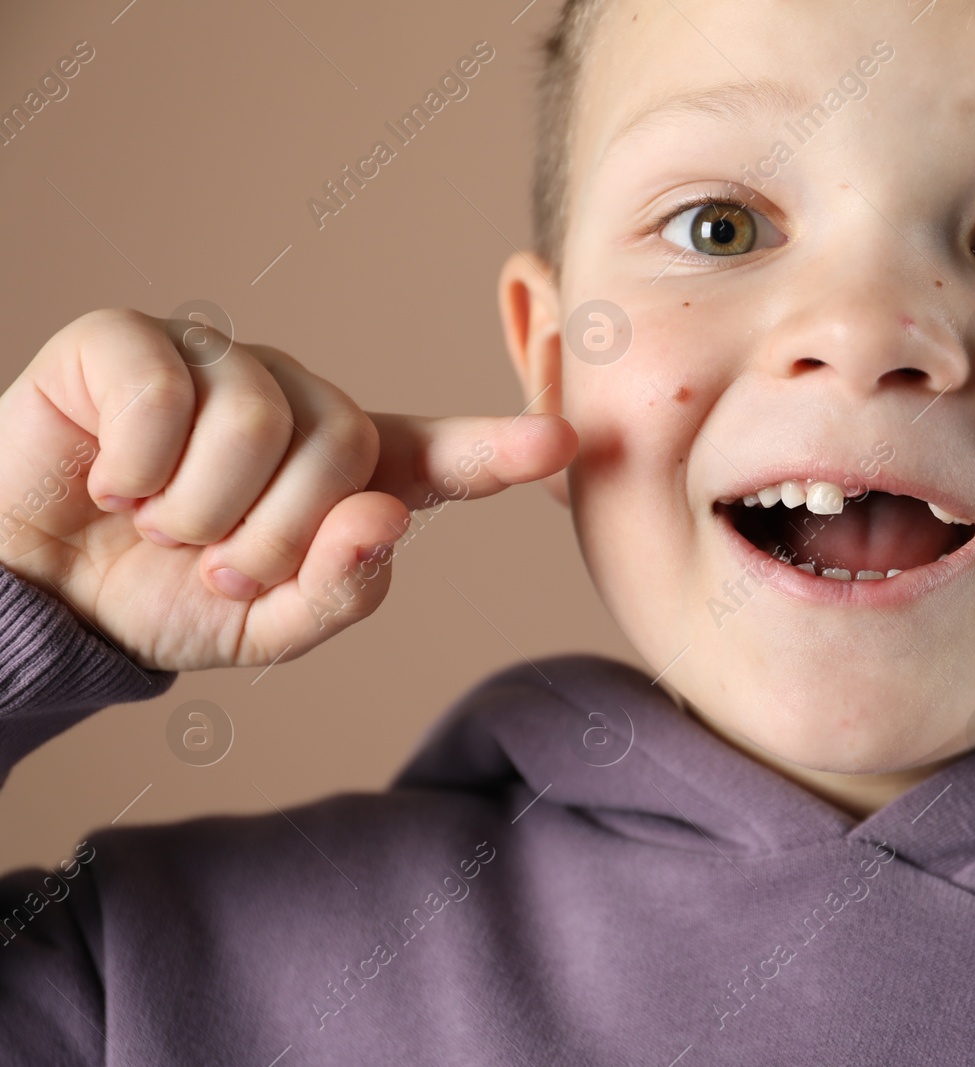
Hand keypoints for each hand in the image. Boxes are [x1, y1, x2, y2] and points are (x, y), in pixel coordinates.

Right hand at [0, 308, 575, 671]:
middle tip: (216, 565)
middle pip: (343, 445)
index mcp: (343, 470)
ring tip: (159, 523)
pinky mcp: (132, 340)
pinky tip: (112, 483)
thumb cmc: (162, 596)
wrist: (38, 590)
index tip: (563, 440)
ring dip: (200, 510)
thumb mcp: (265, 626)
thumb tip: (385, 519)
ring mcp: (217, 362)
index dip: (496, 447)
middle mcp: (293, 403)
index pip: (435, 453)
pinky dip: (137, 469)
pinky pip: (169, 394)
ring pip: (261, 420)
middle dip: (273, 535)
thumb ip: (339, 590)